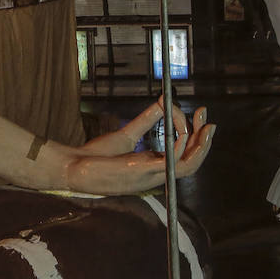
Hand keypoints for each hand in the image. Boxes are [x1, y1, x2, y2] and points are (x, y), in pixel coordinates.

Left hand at [63, 106, 214, 194]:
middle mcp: (156, 173)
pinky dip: (181, 146)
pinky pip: (172, 164)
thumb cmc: (95, 157)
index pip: (183, 154)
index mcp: (153, 166)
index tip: (190, 111)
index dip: (193, 135)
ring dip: (201, 145)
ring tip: (206, 124)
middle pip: (191, 160)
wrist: (73, 168)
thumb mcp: (125, 134)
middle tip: (206, 115)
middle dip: (204, 139)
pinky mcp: (142, 173)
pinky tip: (184, 130)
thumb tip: (162, 103)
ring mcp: (150, 176)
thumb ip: (146, 120)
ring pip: (189, 166)